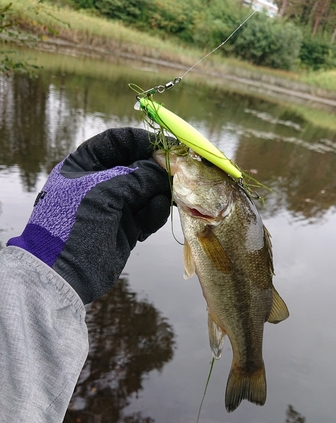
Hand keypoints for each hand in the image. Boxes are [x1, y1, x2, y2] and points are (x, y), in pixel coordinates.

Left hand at [7, 128, 170, 303]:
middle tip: (179, 173)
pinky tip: (159, 210)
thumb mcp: (103, 192)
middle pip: (136, 165)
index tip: (169, 147)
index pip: (117, 142)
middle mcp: (100, 182)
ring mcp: (114, 206)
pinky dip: (156, 211)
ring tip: (172, 194)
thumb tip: (165, 168)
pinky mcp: (127, 228)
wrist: (63, 275)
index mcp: (84, 165)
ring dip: (160, 191)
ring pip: (146, 190)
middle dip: (157, 169)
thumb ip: (136, 177)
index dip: (142, 141)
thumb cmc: (73, 224)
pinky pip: (148, 213)